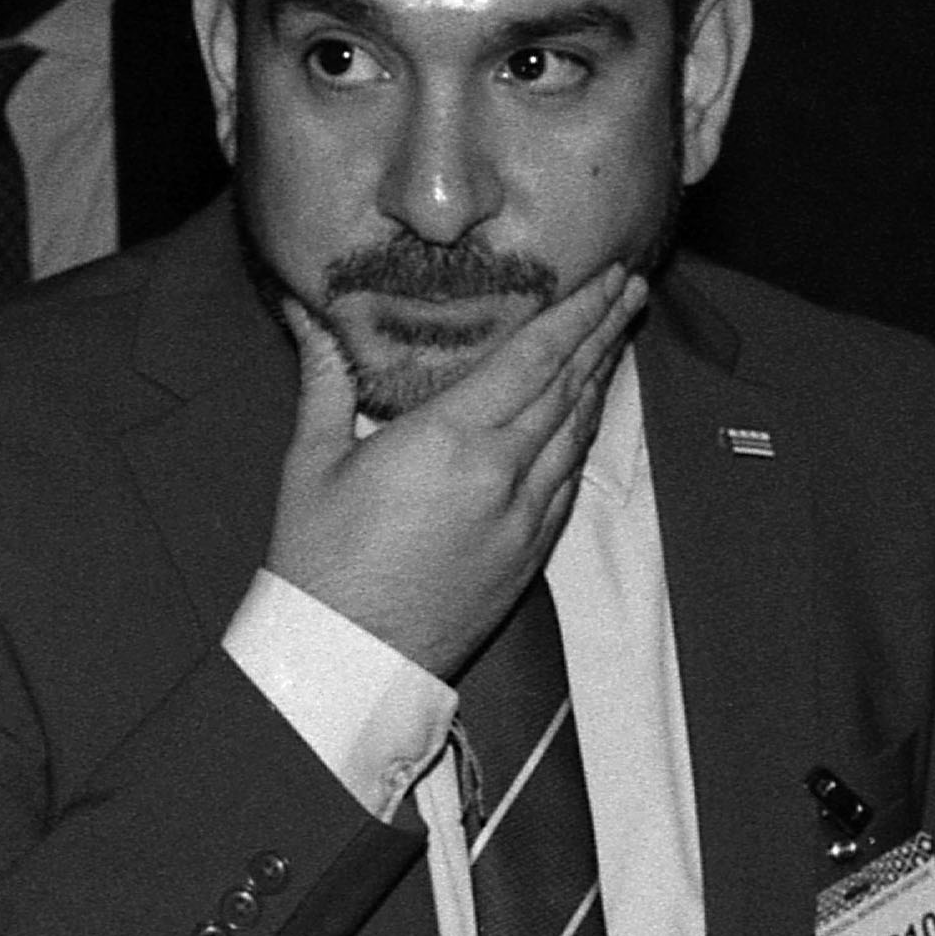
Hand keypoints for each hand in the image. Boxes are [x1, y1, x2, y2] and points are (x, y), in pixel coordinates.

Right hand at [266, 273, 643, 684]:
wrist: (349, 658)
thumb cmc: (320, 562)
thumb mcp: (311, 462)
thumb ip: (324, 381)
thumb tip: (306, 315)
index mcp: (448, 438)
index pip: (532, 357)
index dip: (575, 312)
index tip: (605, 277)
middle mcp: (500, 471)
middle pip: (568, 386)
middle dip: (603, 331)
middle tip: (628, 290)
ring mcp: (523, 516)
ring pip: (578, 431)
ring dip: (600, 379)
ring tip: (615, 338)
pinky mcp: (530, 553)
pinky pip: (569, 480)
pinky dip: (584, 436)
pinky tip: (587, 414)